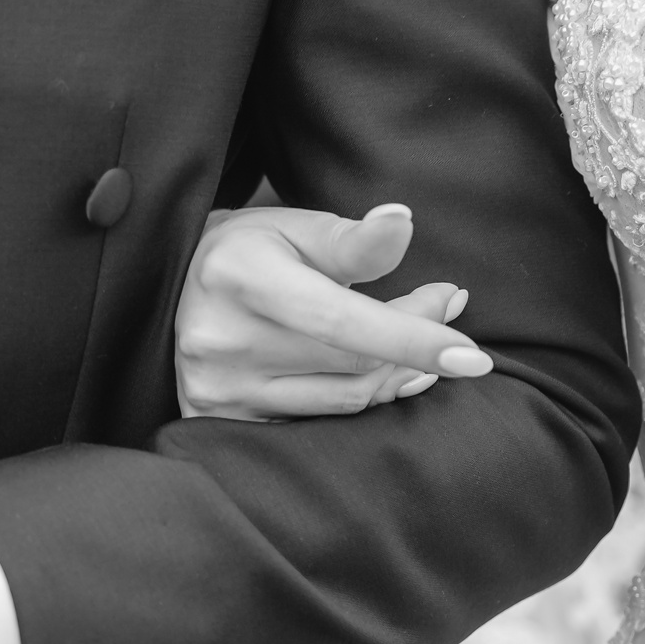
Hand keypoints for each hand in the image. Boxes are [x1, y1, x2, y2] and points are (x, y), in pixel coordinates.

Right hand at [176, 202, 493, 420]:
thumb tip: (402, 221)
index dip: (412, 337)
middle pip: (354, 361)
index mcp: (240, 278)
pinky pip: (320, 422)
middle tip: (447, 306)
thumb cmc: (247, 250)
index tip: (472, 354)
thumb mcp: (295, 228)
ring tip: (422, 343)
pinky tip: (388, 376)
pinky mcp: (222, 420)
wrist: (173, 285)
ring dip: (399, 372)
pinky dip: (365, 400)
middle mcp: (223, 341)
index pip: (342, 322)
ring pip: (345, 398)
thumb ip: (353, 238)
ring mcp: (219, 389)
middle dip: (416, 338)